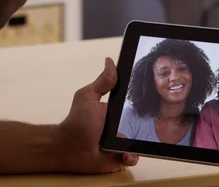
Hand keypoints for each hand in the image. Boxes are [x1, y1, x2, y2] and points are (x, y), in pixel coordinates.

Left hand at [57, 57, 138, 173]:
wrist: (68, 148)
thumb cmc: (77, 122)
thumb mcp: (89, 97)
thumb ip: (102, 82)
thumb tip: (110, 60)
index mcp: (114, 113)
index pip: (132, 108)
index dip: (141, 107)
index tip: (150, 103)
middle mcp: (118, 128)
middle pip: (140, 126)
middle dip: (146, 127)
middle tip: (149, 128)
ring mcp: (119, 144)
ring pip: (140, 143)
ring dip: (140, 144)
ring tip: (132, 144)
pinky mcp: (119, 159)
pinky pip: (133, 158)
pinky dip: (132, 157)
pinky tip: (124, 155)